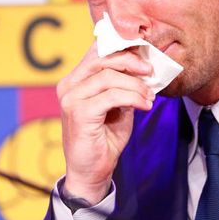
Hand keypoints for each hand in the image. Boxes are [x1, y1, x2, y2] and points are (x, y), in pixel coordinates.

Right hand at [57, 43, 154, 204]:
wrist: (92, 173)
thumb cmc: (104, 139)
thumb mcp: (117, 106)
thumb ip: (123, 85)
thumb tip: (143, 66)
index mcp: (75, 80)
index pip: (96, 51)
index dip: (121, 46)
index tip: (144, 53)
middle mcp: (69, 86)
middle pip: (102, 58)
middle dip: (131, 61)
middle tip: (150, 71)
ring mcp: (71, 99)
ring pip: (108, 77)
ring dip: (135, 84)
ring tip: (149, 96)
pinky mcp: (79, 113)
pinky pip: (111, 96)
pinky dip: (132, 97)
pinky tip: (145, 105)